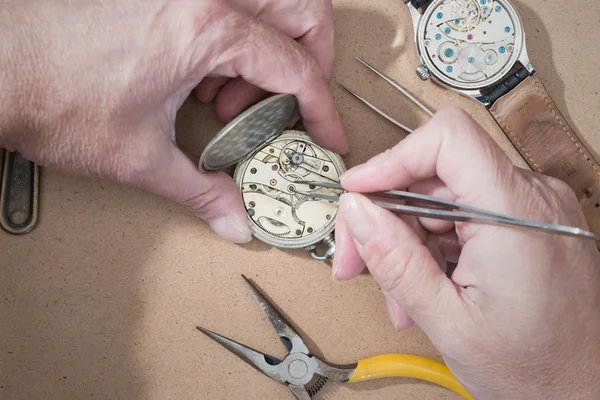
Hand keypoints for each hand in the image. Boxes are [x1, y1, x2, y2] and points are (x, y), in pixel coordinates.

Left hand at [0, 0, 345, 242]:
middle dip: (313, 60)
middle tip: (295, 101)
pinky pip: (229, 5)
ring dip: (272, 49)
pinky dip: (236, 40)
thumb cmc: (51, 96)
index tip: (327, 136)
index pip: (296, 69)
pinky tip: (204, 78)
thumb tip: (234, 219)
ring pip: (269, 0)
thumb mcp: (140, 155)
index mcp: (207, 30)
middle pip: (302, 11)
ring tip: (233, 96)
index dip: (321, 110)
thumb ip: (200, 191)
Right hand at [334, 107, 599, 398]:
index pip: (448, 140)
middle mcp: (530, 198)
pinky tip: (426, 288)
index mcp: (516, 214)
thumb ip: (397, 263)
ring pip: (441, 201)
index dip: (393, 159)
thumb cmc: (538, 369)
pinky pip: (461, 217)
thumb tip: (357, 212)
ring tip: (399, 295)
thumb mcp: (450, 322)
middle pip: (433, 176)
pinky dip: (433, 248)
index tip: (358, 191)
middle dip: (386, 218)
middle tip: (357, 261)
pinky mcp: (525, 223)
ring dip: (408, 243)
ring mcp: (529, 209)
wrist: (587, 390)